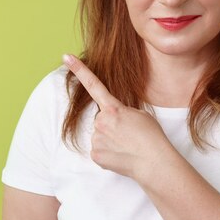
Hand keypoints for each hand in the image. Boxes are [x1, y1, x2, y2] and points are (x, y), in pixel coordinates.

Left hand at [62, 54, 177, 182]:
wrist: (153, 162)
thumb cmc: (151, 137)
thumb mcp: (139, 114)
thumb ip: (121, 112)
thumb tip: (109, 120)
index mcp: (113, 108)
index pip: (93, 84)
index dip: (79, 69)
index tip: (66, 57)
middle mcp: (101, 121)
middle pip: (101, 118)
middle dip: (111, 124)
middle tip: (128, 134)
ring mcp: (97, 138)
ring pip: (99, 134)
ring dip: (110, 139)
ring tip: (127, 145)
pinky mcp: (95, 154)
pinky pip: (99, 149)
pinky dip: (108, 152)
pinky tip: (121, 155)